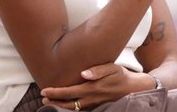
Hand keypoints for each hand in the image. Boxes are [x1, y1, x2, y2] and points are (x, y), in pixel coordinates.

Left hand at [40, 62, 154, 109]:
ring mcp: (94, 104)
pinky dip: (70, 108)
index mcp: (92, 88)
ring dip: (61, 107)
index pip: (69, 92)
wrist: (134, 88)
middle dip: (54, 102)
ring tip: (50, 103)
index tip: (44, 91)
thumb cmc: (121, 75)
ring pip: (73, 109)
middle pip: (68, 104)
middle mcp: (91, 99)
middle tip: (43, 100)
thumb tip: (83, 73)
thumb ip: (98, 70)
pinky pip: (80, 110)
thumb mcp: (112, 68)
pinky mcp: (97, 106)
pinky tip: (67, 105)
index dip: (55, 93)